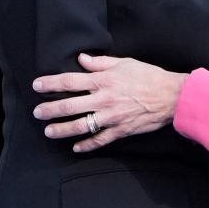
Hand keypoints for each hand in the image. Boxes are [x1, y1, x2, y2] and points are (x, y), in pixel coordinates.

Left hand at [32, 53, 187, 152]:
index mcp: (103, 81)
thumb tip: (81, 60)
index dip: (50, 83)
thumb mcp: (124, 63)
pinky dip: (87, 145)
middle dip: (49, 110)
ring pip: (80, 126)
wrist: (171, 96)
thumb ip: (100, 63)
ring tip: (48, 131)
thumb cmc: (148, 76)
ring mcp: (110, 117)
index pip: (69, 82)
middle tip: (37, 113)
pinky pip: (99, 140)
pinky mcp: (120, 130)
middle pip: (69, 106)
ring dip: (61, 129)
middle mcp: (103, 100)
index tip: (37, 86)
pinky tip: (76, 148)